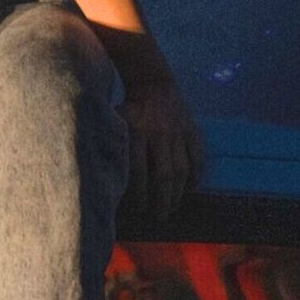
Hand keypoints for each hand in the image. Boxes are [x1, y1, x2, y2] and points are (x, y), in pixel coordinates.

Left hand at [118, 78, 202, 222]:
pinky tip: (190, 190)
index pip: (139, 170)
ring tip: (173, 208)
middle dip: (161, 200)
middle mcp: (159, 134)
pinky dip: (196, 175)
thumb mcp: (115, 121)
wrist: (152, 82)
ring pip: (182, 169)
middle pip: (163, 174)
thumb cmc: (128, 108)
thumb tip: (101, 175)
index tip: (139, 209)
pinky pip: (198, 157)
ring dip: (178, 193)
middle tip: (159, 217)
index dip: (139, 193)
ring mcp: (178, 132)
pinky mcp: (192, 130)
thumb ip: (111, 144)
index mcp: (137, 132)